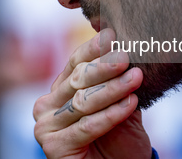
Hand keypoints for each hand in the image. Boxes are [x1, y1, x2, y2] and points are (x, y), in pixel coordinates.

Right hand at [33, 28, 151, 157]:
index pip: (75, 63)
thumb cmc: (119, 138)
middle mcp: (47, 105)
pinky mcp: (53, 147)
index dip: (94, 49)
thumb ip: (117, 79)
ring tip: (135, 78)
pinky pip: (86, 126)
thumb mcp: (120, 103)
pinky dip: (110, 114)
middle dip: (104, 67)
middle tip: (125, 56)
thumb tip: (123, 41)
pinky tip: (130, 103)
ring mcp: (46, 126)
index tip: (113, 35)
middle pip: (77, 80)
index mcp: (60, 89)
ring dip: (112, 88)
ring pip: (83, 102)